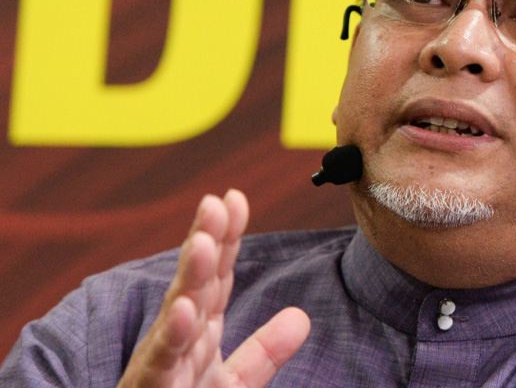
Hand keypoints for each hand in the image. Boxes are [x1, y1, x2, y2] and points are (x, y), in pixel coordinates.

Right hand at [117, 189, 310, 387]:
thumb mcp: (233, 384)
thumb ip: (264, 352)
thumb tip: (301, 316)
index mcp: (200, 332)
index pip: (217, 277)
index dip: (227, 237)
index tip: (236, 198)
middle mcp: (178, 339)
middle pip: (195, 284)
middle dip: (205, 241)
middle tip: (216, 201)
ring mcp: (163, 364)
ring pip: (176, 314)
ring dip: (189, 277)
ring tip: (204, 242)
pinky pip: (162, 362)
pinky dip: (173, 335)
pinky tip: (185, 309)